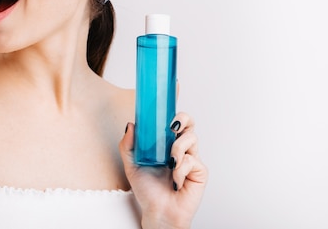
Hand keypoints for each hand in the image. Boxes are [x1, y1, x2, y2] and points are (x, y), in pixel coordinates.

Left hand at [119, 112, 207, 228]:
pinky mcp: (199, 171)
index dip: (174, 114)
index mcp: (166, 144)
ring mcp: (191, 158)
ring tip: (170, 163)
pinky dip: (181, 170)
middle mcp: (181, 148)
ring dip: (178, 148)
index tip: (165, 114)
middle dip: (184, 119)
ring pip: (192, 139)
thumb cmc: (147, 190)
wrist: (158, 212)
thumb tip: (131, 125)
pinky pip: (192, 160)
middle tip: (173, 126)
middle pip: (190, 124)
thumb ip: (127, 146)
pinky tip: (175, 181)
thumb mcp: (132, 165)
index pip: (174, 122)